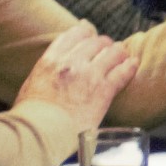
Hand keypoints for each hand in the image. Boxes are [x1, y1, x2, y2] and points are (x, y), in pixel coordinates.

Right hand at [11, 24, 132, 146]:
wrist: (41, 131)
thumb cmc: (32, 116)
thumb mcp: (32, 85)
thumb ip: (46, 73)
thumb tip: (50, 73)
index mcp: (52, 59)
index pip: (74, 34)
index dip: (86, 33)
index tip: (90, 38)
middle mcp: (72, 62)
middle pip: (96, 42)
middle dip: (104, 44)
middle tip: (108, 50)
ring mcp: (89, 74)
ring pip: (112, 52)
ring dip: (118, 53)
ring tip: (123, 55)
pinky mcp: (103, 91)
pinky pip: (122, 72)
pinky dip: (130, 66)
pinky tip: (134, 63)